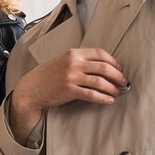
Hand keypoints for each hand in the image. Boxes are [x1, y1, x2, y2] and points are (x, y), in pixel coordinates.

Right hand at [8, 47, 127, 141]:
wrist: (31, 89)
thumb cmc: (47, 76)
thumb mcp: (62, 61)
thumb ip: (79, 60)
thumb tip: (101, 66)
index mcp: (73, 53)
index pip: (100, 54)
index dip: (113, 62)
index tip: (119, 69)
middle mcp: (74, 63)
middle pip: (104, 67)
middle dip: (117, 76)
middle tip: (123, 82)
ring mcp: (71, 76)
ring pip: (100, 82)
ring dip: (112, 88)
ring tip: (117, 92)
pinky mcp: (69, 90)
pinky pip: (92, 94)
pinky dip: (103, 98)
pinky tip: (108, 100)